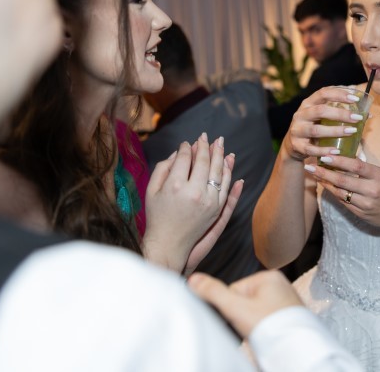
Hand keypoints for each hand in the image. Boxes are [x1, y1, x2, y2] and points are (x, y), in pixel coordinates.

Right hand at [142, 133, 234, 272]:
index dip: (186, 148)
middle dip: (205, 146)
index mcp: (175, 186)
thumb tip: (179, 151)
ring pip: (218, 171)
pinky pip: (226, 185)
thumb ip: (163, 168)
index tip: (187, 143)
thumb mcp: (151, 190)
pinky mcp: (217, 209)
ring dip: (219, 155)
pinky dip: (228, 171)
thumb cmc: (156, 215)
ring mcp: (209, 201)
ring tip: (219, 143)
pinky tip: (227, 161)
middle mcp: (194, 192)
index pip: (184, 158)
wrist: (169, 243)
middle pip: (203, 162)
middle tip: (206, 136)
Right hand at [188, 270, 302, 338]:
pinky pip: (267, 319)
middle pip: (245, 301)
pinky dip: (264, 328)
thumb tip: (193, 279)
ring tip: (261, 333)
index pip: (234, 290)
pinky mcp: (289, 315)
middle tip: (253, 328)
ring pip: (255, 312)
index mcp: (268, 276)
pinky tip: (268, 335)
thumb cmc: (269, 326)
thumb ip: (214, 293)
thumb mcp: (236, 308)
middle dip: (244, 317)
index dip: (232, 309)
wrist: (296, 350)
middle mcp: (280, 284)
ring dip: (253, 324)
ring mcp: (286, 300)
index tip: (241, 320)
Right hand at [282, 86, 364, 161]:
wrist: (294, 145)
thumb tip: (369, 115)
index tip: (356, 98)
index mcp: (309, 103)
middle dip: (340, 114)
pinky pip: (311, 149)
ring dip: (335, 131)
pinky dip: (324, 150)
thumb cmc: (316, 127)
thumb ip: (342, 114)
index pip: (323, 93)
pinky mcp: (297, 146)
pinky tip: (336, 151)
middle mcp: (301, 114)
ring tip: (351, 132)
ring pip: (316, 130)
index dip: (340, 94)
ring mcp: (297, 130)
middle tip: (357, 118)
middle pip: (320, 110)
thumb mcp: (325, 118)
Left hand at [304, 155, 379, 231]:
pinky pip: (343, 202)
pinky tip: (326, 186)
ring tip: (315, 175)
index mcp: (379, 176)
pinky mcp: (361, 214)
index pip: (356, 166)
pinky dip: (333, 193)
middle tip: (310, 166)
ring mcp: (366, 204)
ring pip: (340, 193)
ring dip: (326, 183)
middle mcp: (372, 190)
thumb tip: (345, 154)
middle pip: (343, 181)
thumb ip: (365, 167)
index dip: (339, 161)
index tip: (325, 156)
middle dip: (325, 173)